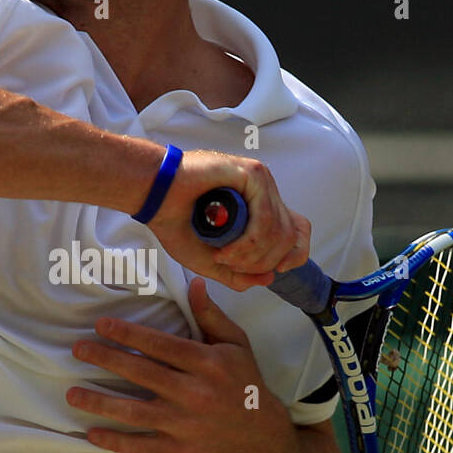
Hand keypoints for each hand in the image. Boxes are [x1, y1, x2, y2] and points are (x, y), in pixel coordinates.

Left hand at [66, 277, 277, 452]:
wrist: (262, 438)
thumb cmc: (245, 384)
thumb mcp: (236, 345)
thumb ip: (211, 316)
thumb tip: (193, 283)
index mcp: (206, 362)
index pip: (159, 344)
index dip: (127, 334)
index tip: (100, 326)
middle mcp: (194, 392)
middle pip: (141, 373)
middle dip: (105, 359)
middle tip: (78, 350)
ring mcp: (185, 424)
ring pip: (134, 412)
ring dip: (100, 402)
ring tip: (72, 393)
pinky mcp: (180, 450)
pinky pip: (141, 445)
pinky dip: (115, 441)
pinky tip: (91, 432)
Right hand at [142, 149, 310, 291]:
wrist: (153, 196)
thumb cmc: (175, 220)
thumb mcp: (210, 260)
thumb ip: (238, 273)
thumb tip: (269, 277)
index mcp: (260, 206)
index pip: (299, 231)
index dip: (293, 255)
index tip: (273, 269)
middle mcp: (264, 192)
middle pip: (290, 236)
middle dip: (263, 262)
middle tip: (230, 264)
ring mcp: (260, 181)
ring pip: (279, 230)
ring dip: (251, 255)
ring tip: (223, 257)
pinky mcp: (252, 174)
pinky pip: (265, 218)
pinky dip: (249, 241)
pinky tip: (227, 248)